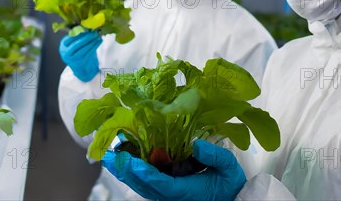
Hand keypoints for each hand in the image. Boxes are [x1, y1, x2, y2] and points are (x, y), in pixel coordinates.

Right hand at [59, 31, 101, 81]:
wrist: (80, 68)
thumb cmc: (77, 52)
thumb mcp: (73, 44)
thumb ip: (77, 36)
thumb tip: (86, 25)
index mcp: (63, 46)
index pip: (71, 37)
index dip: (79, 32)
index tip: (87, 27)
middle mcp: (66, 53)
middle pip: (77, 43)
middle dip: (87, 36)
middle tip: (94, 31)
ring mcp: (74, 59)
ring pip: (84, 48)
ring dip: (92, 41)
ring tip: (98, 35)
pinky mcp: (82, 62)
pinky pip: (89, 52)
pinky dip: (95, 46)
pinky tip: (99, 41)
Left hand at [101, 140, 245, 200]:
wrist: (230, 199)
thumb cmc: (229, 184)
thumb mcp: (229, 168)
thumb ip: (214, 156)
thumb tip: (196, 144)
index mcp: (185, 191)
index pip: (161, 184)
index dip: (144, 174)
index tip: (131, 163)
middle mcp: (172, 195)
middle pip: (144, 186)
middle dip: (126, 171)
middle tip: (109, 156)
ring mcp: (167, 194)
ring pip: (141, 185)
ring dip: (126, 172)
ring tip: (110, 157)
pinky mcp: (166, 191)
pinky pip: (146, 183)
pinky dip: (134, 173)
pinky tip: (126, 161)